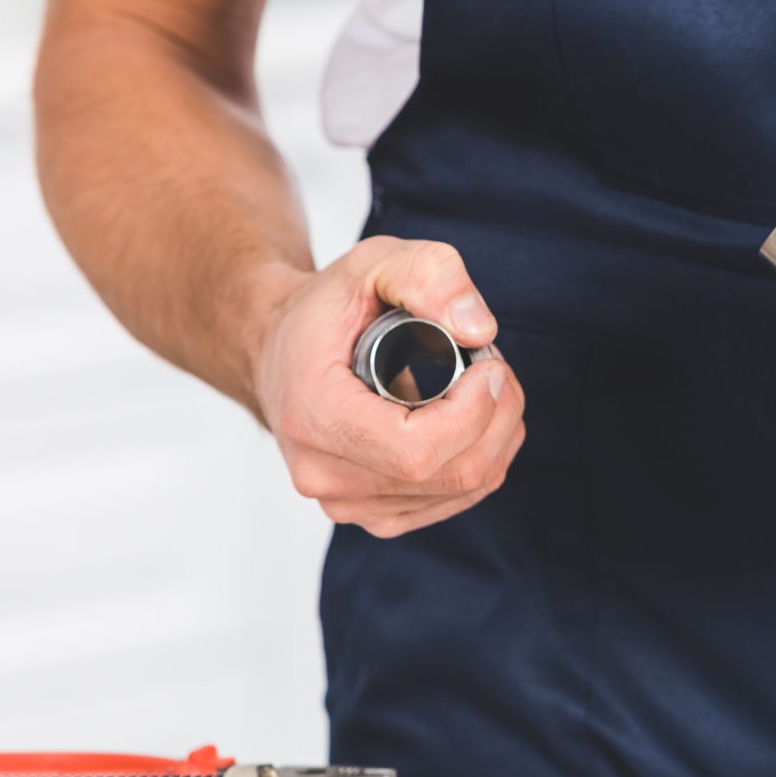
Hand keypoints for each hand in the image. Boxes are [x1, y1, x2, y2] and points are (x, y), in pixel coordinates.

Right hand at [250, 237, 526, 536]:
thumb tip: (478, 330)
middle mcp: (324, 473)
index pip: (415, 451)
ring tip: (479, 386)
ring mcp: (347, 503)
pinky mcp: (372, 514)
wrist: (279, 350)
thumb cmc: (324, 310)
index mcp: (314, 416)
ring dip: (496, 435)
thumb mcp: (372, 262)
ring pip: (461, 489)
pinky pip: (453, 500)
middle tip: (492, 366)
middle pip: (450, 473)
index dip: (474, 413)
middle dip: (497, 416)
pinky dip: (481, 458)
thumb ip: (428, 275)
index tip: (488, 365)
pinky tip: (469, 420)